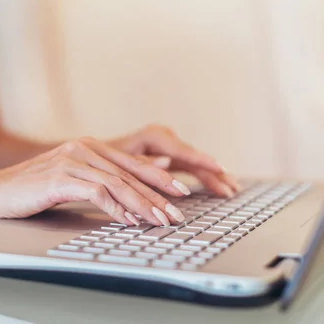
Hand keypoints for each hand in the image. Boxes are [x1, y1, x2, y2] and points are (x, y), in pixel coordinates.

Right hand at [0, 136, 202, 225]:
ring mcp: (72, 161)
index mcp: (90, 146)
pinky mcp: (60, 178)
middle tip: (177, 212)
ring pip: (117, 183)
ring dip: (142, 204)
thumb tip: (139, 180)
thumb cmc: (35, 188)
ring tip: (160, 220)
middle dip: (157, 194)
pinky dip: (115, 208)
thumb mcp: (74, 178)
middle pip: (130, 173)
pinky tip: (128, 220)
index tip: (182, 193)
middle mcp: (84, 148)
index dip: (160, 178)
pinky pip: (96, 193)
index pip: (132, 163)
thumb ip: (105, 176)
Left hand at [109, 124, 238, 196]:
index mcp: (153, 136)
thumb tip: (167, 163)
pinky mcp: (169, 158)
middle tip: (231, 186)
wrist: (92, 156)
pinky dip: (204, 178)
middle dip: (213, 172)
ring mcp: (168, 148)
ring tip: (232, 189)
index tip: (218, 167)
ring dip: (213, 177)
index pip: (182, 150)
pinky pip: (191, 168)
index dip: (201, 160)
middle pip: (193, 157)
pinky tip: (219, 187)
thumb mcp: (117, 162)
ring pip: (195, 164)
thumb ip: (141, 163)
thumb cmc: (101, 159)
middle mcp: (164, 138)